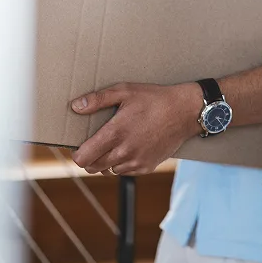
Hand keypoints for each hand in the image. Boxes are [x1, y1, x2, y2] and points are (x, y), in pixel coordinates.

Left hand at [70, 82, 202, 175]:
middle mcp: (124, 152)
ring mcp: (136, 162)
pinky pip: (125, 171)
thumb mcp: (125, 91)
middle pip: (92, 168)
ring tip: (113, 145)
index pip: (83, 158)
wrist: (185, 111)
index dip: (77, 153)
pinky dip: (122, 164)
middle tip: (94, 144)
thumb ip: (98, 99)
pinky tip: (128, 148)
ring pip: (108, 171)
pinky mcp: (147, 166)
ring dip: (105, 162)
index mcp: (115, 134)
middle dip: (89, 158)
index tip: (79, 145)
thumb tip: (76, 106)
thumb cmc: (155, 99)